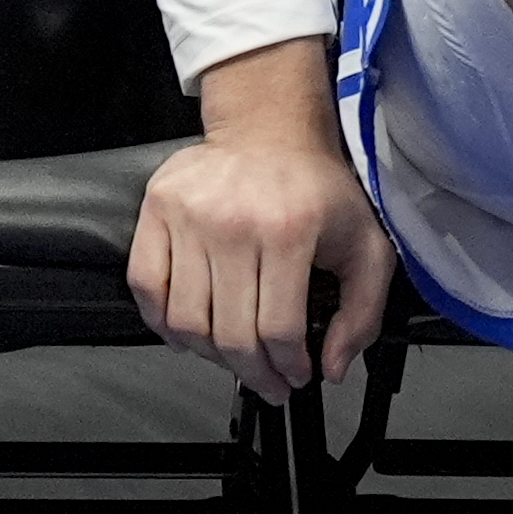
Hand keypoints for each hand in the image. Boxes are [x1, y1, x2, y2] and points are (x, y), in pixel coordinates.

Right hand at [129, 37, 393, 404]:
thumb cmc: (318, 190)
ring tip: (231, 359)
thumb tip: (334, 368)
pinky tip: (187, 334)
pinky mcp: (157, 209)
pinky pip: (146, 286)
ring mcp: (189, 217)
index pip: (279, 329)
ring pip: (186, 320)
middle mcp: (234, 225)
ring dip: (209, 356)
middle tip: (267, 383)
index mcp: (290, 231)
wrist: (270, 131)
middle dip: (253, 373)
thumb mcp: (366, 244)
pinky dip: (162, 323)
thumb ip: (363, 312)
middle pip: (231, 333)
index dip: (288, 366)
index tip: (295, 376)